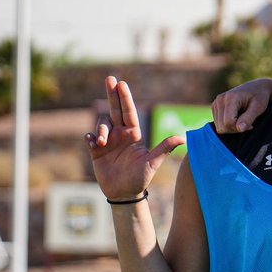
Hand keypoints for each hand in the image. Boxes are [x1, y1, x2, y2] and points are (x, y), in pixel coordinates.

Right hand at [85, 76, 184, 200]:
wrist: (124, 193)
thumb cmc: (140, 178)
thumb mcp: (153, 163)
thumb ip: (164, 149)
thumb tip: (182, 138)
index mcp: (134, 135)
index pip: (129, 112)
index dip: (125, 98)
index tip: (121, 84)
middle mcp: (120, 135)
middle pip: (115, 110)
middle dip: (112, 94)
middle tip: (110, 78)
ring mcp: (108, 141)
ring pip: (101, 124)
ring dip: (100, 129)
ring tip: (100, 142)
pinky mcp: (96, 150)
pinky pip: (89, 137)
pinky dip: (89, 137)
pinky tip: (92, 143)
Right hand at [211, 78, 271, 132]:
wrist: (257, 87)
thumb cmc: (260, 97)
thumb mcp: (258, 108)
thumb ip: (248, 118)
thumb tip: (240, 129)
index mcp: (230, 98)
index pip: (228, 122)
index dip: (240, 128)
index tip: (251, 125)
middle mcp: (220, 100)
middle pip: (222, 127)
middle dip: (236, 129)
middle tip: (248, 123)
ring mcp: (216, 103)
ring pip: (219, 127)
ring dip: (232, 128)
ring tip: (243, 120)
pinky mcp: (215, 107)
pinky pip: (218, 124)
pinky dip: (228, 125)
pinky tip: (237, 118)